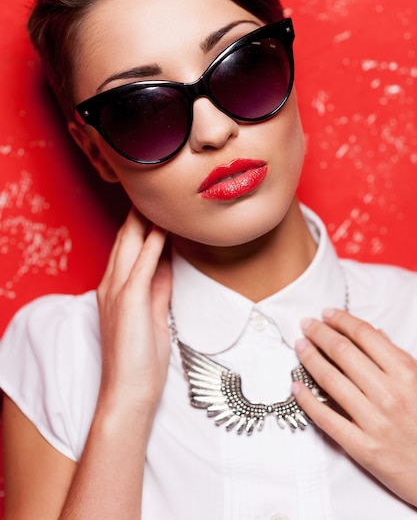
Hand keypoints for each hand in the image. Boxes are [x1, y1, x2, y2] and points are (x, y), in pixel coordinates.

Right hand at [96, 208, 171, 414]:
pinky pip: (143, 264)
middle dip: (139, 214)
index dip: (140, 225)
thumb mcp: (153, 314)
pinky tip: (163, 226)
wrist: (128, 391)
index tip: (156, 207)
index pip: (127, 248)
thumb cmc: (140, 359)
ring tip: (159, 199)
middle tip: (155, 192)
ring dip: (144, 220)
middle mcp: (111, 285)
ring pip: (130, 244)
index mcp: (115, 289)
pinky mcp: (130, 299)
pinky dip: (153, 242)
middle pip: (125, 239)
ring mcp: (117, 291)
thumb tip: (169, 262)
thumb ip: (159, 287)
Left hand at [292, 308, 416, 506]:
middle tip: (306, 325)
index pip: (365, 336)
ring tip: (299, 347)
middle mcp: (389, 394)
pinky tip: (296, 387)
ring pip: (330, 380)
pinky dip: (307, 400)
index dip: (341, 320)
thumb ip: (398, 358)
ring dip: (309, 359)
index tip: (326, 314)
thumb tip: (373, 333)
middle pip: (343, 353)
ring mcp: (374, 422)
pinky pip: (326, 418)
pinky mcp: (363, 448)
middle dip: (320, 334)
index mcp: (406, 374)